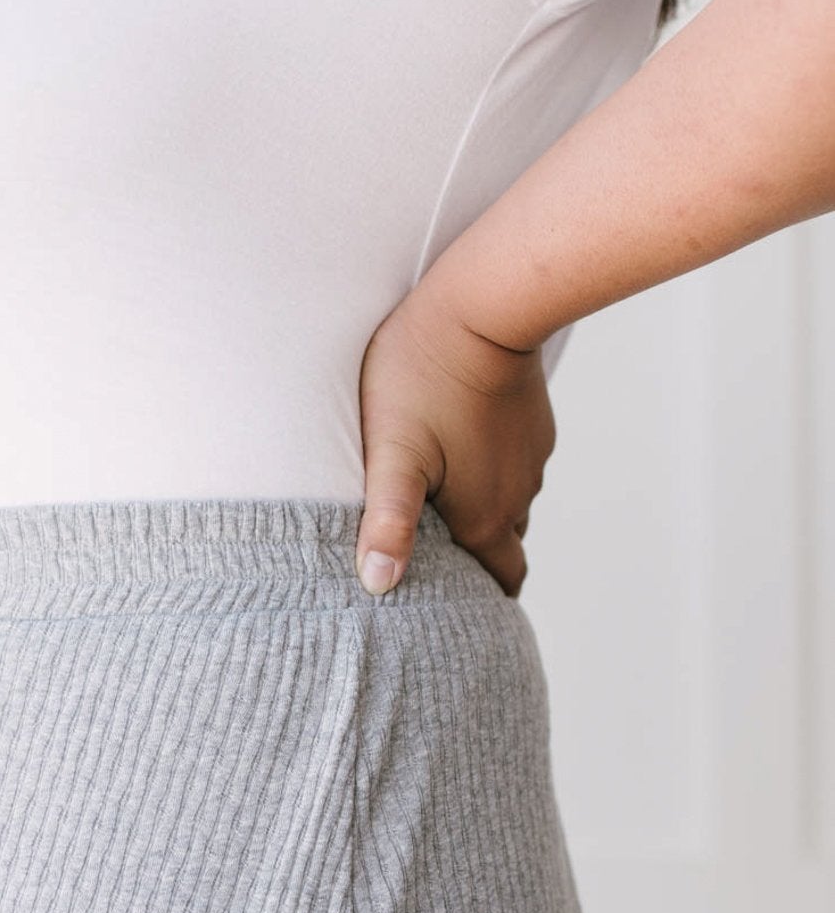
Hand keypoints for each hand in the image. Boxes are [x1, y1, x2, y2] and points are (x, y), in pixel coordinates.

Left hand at [355, 280, 556, 597]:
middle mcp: (518, 496)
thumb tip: (378, 586)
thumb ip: (387, 523)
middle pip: (502, 549)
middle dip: (477, 564)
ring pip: (508, 505)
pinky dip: (490, 473)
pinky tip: (458, 455)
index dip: (478, 601)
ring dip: (481, 514)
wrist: (483, 304)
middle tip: (438, 564)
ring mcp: (531, 459)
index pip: (498, 583)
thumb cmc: (422, 376)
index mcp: (485, 517)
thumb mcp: (392, 454)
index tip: (453, 609)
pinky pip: (513, 466)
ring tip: (438, 509)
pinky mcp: (533, 425)